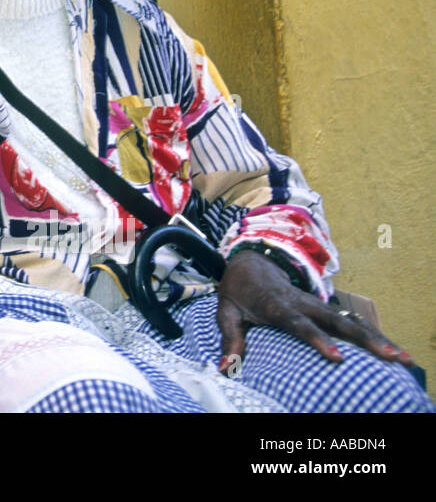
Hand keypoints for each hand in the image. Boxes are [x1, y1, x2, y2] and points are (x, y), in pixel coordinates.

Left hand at [216, 249, 414, 372]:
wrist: (252, 262)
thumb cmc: (239, 292)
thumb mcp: (226, 312)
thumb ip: (230, 338)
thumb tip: (226, 367)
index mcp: (277, 304)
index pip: (299, 322)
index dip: (317, 339)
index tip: (337, 357)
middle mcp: (303, 302)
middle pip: (337, 321)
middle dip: (365, 339)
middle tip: (389, 357)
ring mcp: (318, 304)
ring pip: (350, 321)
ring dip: (376, 339)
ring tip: (402, 358)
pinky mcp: (326, 309)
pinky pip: (351, 323)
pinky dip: (373, 335)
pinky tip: (392, 351)